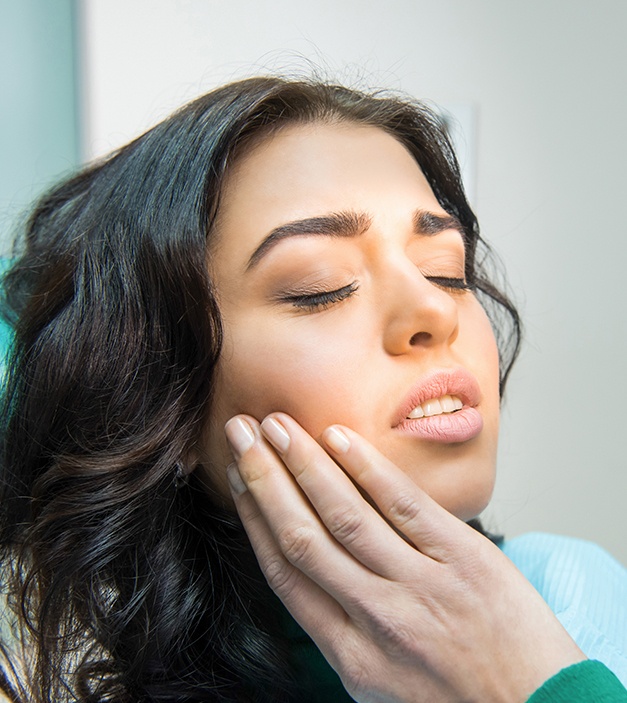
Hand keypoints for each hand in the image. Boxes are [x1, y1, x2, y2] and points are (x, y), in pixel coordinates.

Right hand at [224, 413, 583, 702]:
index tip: (240, 479)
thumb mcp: (381, 683)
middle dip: (265, 478)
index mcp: (350, 654)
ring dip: (304, 464)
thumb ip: (342, 629)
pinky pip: (405, 504)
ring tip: (278, 425)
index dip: (255, 518)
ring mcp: (421, 585)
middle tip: (242, 433)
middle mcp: (377, 617)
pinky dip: (368, 468)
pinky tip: (340, 437)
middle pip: (303, 535)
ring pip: (345, 514)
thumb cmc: (457, 699)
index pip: (285, 571)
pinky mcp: (463, 558)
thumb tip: (311, 569)